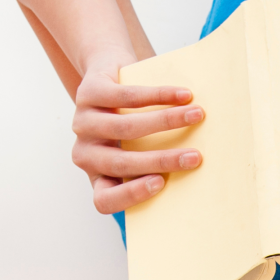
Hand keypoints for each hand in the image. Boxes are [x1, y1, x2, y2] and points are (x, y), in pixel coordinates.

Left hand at [70, 62, 202, 215]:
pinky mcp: (88, 93)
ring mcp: (83, 123)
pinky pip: (127, 97)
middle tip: (194, 157)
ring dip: (167, 121)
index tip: (160, 184)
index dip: (130, 195)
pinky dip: (159, 96)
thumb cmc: (130, 126)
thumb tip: (196, 169)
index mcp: (97, 177)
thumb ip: (153, 167)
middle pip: (121, 164)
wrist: (105, 80)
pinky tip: (182, 95)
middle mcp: (85, 154)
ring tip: (196, 115)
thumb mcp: (135, 152)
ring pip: (126, 128)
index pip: (105, 200)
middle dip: (161, 161)